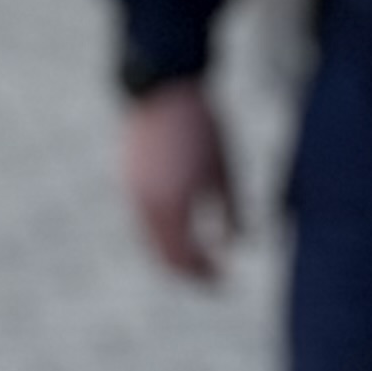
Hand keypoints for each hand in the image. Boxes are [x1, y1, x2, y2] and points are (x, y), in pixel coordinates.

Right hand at [122, 80, 237, 280]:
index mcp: (173, 206)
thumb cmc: (202, 127)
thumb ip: (234, 210)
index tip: (226, 280)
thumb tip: (242, 244)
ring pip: (152, 242)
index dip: (206, 275)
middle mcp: (148, 207)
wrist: (162, 89)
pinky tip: (183, 232)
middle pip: (165, 257)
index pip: (187, 259)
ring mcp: (134, 195)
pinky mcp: (129, 182)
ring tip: (200, 258)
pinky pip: (145, 223)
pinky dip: (163, 235)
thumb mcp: (225, 169)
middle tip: (215, 278)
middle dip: (190, 272)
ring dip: (175, 254)